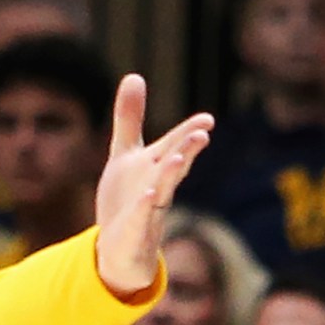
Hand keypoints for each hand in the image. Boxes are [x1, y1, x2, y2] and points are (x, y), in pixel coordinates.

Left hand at [93, 77, 213, 296]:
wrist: (117, 249)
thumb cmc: (127, 199)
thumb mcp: (124, 154)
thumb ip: (130, 118)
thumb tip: (134, 75)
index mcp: (155, 167)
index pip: (174, 146)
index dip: (188, 133)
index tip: (207, 120)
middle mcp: (157, 187)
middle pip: (173, 165)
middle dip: (186, 150)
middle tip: (202, 134)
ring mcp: (148, 211)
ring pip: (162, 191)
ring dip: (170, 175)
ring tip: (178, 159)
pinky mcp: (134, 232)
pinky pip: (141, 219)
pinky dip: (144, 208)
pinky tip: (146, 197)